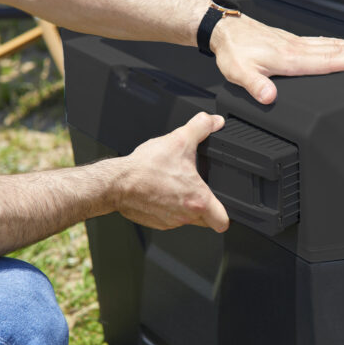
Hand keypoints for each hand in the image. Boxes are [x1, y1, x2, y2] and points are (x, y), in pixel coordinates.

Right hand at [116, 112, 229, 232]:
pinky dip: (168, 207)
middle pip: (206, 221)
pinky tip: (162, 191)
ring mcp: (170, 222)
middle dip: (205, 207)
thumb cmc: (145, 168)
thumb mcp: (179, 140)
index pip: (223, 222)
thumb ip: (201, 127)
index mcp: (198, 199)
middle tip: (197, 189)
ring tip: (176, 186)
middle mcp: (186, 215)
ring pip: (186, 219)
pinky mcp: (156, 223)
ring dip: (185, 206)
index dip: (226, 214)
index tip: (222, 204)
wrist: (117, 182)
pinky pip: (169, 219)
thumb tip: (213, 121)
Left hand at [211, 15, 343, 103]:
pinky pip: (321, 41)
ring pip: (331, 44)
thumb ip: (256, 86)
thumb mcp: (239, 73)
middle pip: (336, 51)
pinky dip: (337, 43)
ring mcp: (295, 43)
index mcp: (289, 59)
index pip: (326, 61)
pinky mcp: (291, 41)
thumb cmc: (233, 52)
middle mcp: (296, 49)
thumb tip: (270, 98)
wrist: (227, 31)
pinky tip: (343, 46)